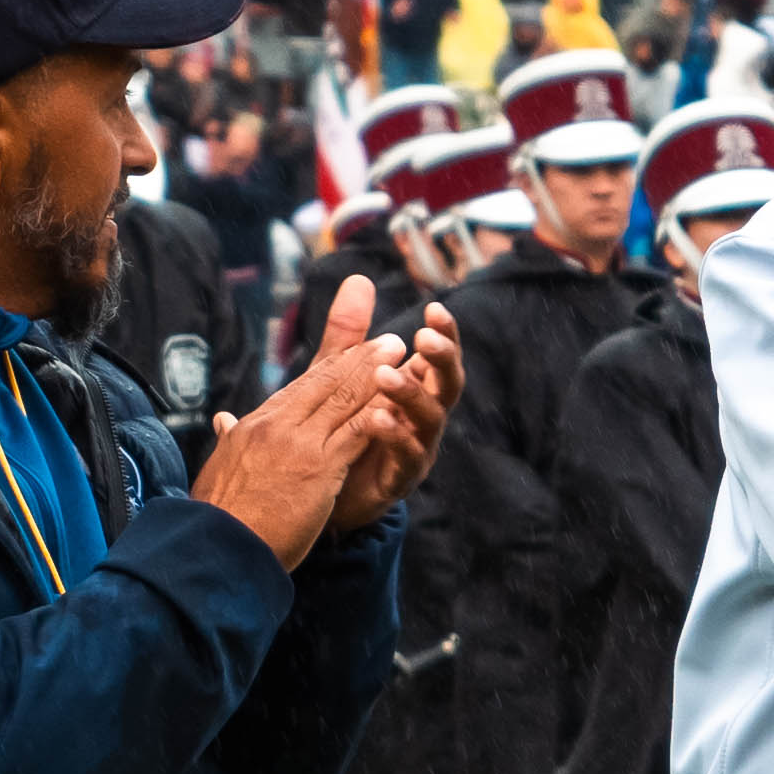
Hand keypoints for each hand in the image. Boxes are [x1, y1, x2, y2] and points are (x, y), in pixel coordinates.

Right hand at [199, 283, 441, 568]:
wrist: (216, 545)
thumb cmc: (219, 514)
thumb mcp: (220, 467)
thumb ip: (229, 439)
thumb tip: (223, 420)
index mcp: (256, 425)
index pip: (302, 388)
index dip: (333, 368)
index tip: (356, 352)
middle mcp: (277, 426)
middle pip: (326, 383)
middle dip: (361, 359)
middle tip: (390, 342)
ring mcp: (299, 444)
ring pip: (344, 400)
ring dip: (377, 375)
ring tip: (402, 356)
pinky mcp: (319, 468)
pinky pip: (355, 433)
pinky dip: (378, 414)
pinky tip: (398, 401)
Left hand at [329, 285, 461, 533]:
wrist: (326, 494)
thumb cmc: (344, 429)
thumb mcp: (343, 376)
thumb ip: (352, 334)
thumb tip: (359, 278)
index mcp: (417, 389)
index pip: (438, 357)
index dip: (444, 335)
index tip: (435, 310)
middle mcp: (424, 417)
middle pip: (448, 385)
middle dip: (442, 360)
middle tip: (425, 338)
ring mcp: (417, 448)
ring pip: (430, 418)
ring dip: (412, 394)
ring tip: (386, 374)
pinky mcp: (400, 478)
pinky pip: (406, 456)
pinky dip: (394, 435)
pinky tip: (376, 417)